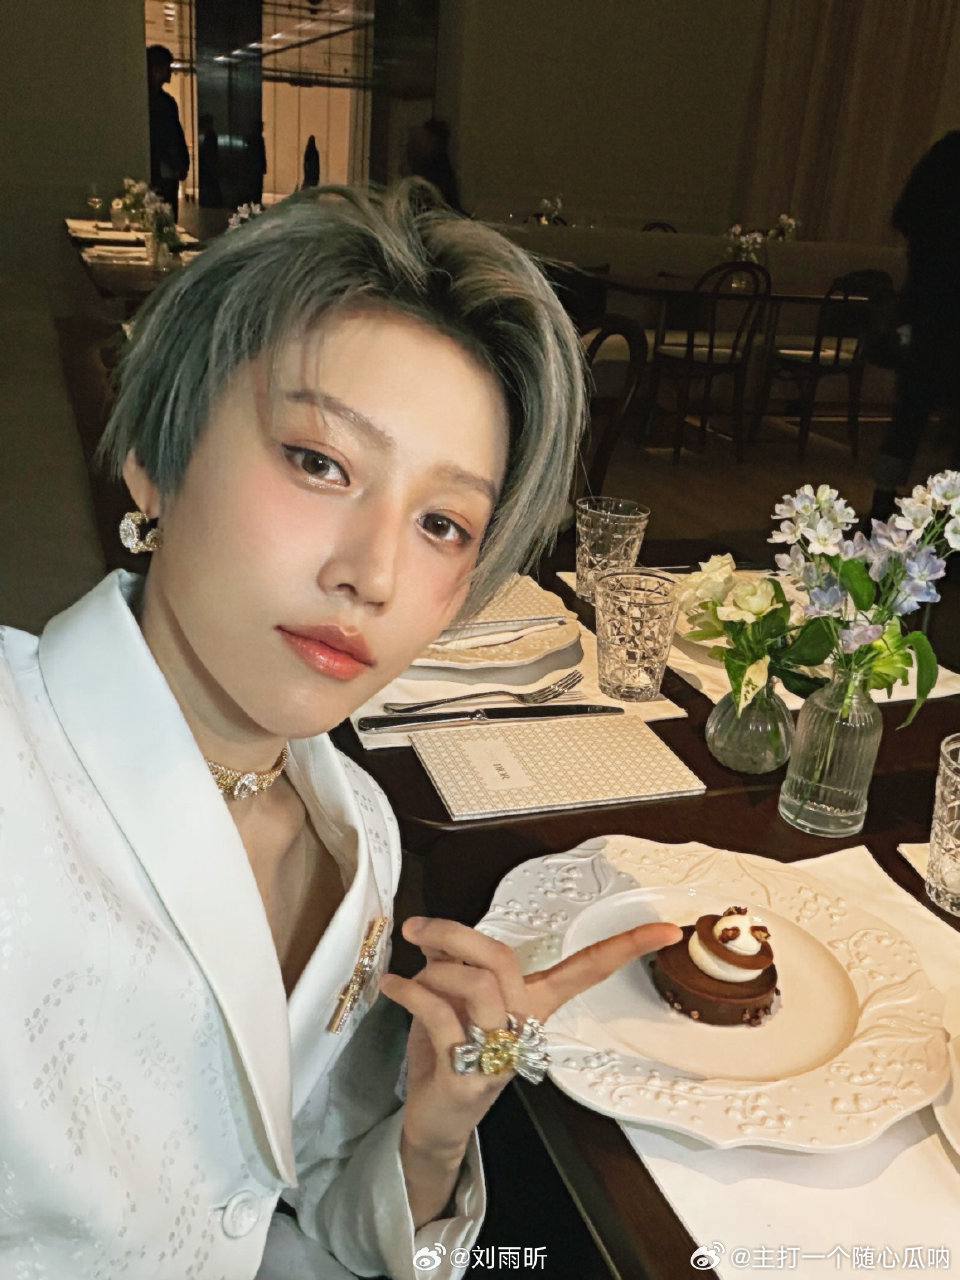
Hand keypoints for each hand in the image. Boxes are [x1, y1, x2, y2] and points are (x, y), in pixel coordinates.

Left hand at [379, 914, 680, 1201]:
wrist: (434, 1124)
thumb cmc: (448, 1056)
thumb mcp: (455, 1000)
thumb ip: (453, 961)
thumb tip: (438, 930)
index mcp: (531, 1005)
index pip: (587, 970)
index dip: (626, 947)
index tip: (666, 929)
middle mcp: (523, 1027)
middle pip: (503, 959)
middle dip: (456, 933)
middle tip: (420, 928)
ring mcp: (500, 1055)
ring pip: (476, 985)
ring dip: (431, 972)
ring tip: (410, 979)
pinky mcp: (469, 1076)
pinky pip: (440, 1017)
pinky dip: (410, 993)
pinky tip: (394, 988)